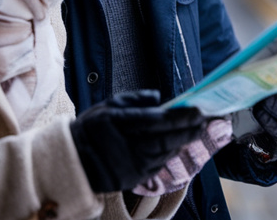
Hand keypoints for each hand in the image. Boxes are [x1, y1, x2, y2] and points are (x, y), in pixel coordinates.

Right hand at [70, 90, 205, 192]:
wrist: (72, 162)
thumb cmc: (92, 129)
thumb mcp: (108, 106)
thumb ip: (135, 100)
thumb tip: (159, 98)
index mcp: (119, 123)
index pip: (156, 121)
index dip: (180, 117)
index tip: (198, 110)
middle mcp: (126, 146)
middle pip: (165, 139)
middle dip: (188, 130)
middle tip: (204, 121)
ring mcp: (131, 166)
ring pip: (164, 153)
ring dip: (181, 142)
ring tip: (194, 130)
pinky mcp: (134, 179)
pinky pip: (158, 165)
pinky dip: (169, 154)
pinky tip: (176, 145)